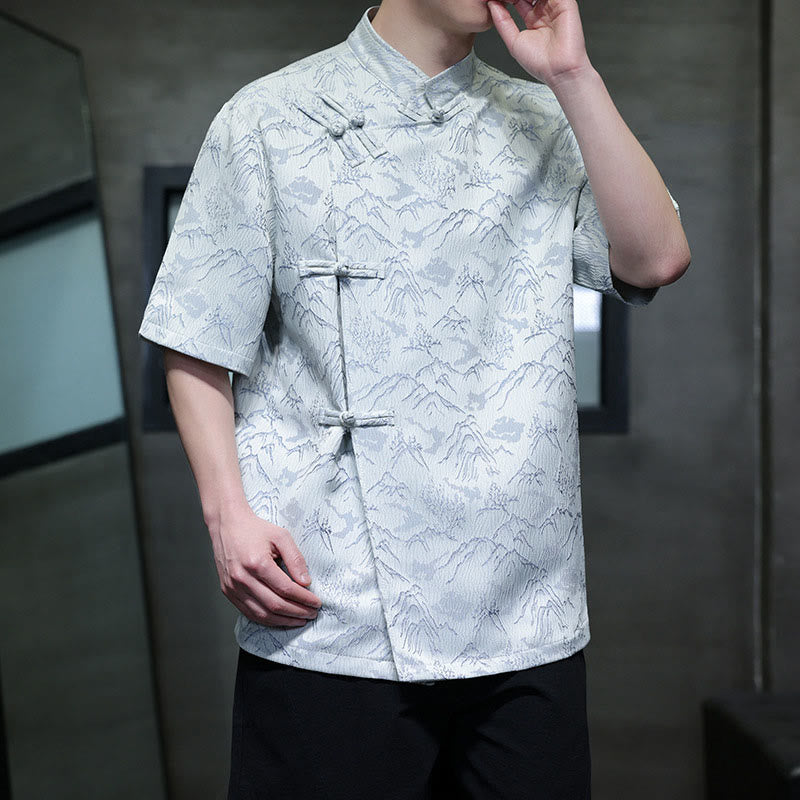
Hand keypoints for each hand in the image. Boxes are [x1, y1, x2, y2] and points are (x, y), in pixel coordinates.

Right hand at [209, 502, 322, 627]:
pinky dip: (267, 619)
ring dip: (284, 620)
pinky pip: (249, 613)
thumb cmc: (255, 530)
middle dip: (297, 612)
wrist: (227, 525)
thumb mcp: (281, 536)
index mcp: (257, 563)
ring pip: (262, 614)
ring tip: (300, 619)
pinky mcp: (228, 592)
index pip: (285, 589)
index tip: (316, 602)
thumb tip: (306, 582)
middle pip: (275, 605)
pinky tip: (280, 618)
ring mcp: (233, 587)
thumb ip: (295, 559)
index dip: (303, 599)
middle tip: (312, 613)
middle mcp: (242, 578)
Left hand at [486, 0, 591, 87]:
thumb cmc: (539, 62)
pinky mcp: (565, 3)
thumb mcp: (513, 41)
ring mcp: (554, 6)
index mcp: (533, 20)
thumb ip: (502, 22)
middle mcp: (544, 11)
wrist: (558, 69)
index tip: (494, 0)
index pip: (519, 0)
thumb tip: (492, 5)